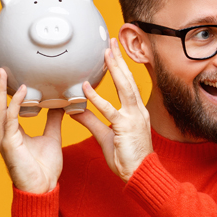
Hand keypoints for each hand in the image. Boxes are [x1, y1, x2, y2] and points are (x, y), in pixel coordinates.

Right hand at [0, 60, 63, 193]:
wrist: (43, 189)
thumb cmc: (44, 168)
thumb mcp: (52, 137)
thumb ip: (53, 119)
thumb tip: (59, 104)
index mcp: (10, 130)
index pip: (0, 104)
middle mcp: (3, 132)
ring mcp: (4, 138)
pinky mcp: (9, 145)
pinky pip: (11, 119)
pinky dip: (15, 103)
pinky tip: (21, 90)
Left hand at [71, 38, 152, 181]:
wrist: (140, 174)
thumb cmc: (127, 158)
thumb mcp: (105, 136)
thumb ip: (91, 120)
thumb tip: (75, 108)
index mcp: (135, 112)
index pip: (127, 85)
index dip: (120, 68)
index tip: (114, 53)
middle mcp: (137, 111)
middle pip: (128, 80)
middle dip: (120, 60)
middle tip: (112, 41)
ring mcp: (134, 118)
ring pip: (124, 88)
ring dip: (116, 69)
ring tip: (107, 52)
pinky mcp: (126, 127)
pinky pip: (110, 111)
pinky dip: (97, 99)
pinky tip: (86, 88)